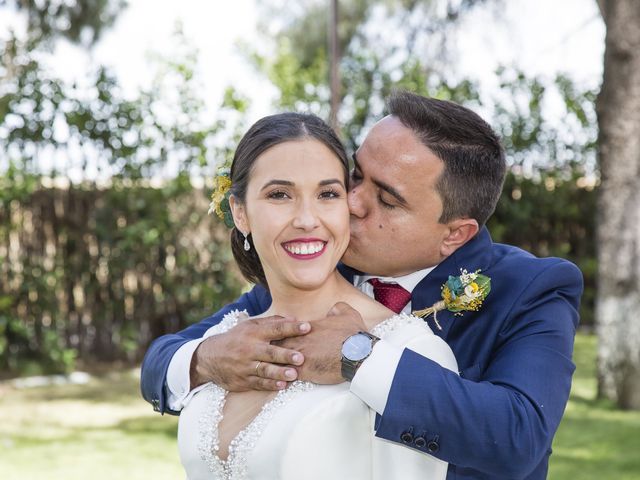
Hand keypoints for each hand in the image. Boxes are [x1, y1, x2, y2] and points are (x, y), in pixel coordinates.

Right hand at [190, 315, 309, 391]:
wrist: (209, 357)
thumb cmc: (237, 338)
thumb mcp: (250, 325)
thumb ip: (273, 322)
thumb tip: (295, 319)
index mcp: (253, 333)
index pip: (275, 329)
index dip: (291, 328)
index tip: (307, 327)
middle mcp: (249, 349)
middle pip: (270, 352)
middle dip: (285, 355)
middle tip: (301, 358)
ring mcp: (245, 366)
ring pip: (265, 370)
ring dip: (279, 373)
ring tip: (293, 375)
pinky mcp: (242, 380)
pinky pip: (258, 383)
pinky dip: (270, 385)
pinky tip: (281, 385)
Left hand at [276, 302, 365, 383]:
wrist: (358, 354)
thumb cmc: (354, 335)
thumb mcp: (347, 314)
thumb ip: (337, 308)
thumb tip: (333, 309)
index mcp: (307, 327)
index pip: (285, 329)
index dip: (282, 334)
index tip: (278, 338)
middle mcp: (300, 340)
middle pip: (276, 343)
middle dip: (272, 348)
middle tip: (267, 354)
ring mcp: (300, 356)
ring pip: (278, 359)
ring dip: (274, 364)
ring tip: (269, 369)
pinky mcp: (304, 371)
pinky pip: (286, 375)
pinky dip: (283, 378)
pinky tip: (280, 382)